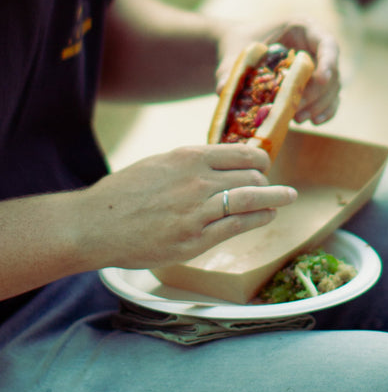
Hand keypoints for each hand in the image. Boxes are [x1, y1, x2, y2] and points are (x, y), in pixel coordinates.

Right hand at [77, 144, 296, 269]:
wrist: (95, 224)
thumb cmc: (124, 193)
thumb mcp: (159, 163)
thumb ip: (191, 163)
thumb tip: (219, 163)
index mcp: (189, 156)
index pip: (241, 153)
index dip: (258, 160)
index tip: (263, 166)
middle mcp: (198, 179)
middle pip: (251, 176)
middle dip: (267, 180)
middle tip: (273, 185)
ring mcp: (198, 209)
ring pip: (251, 198)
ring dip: (275, 197)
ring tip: (288, 197)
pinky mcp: (195, 238)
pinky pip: (238, 225)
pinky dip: (259, 218)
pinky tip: (267, 216)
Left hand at [216, 18, 339, 124]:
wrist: (240, 49)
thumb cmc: (239, 43)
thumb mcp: (233, 52)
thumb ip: (229, 68)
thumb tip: (221, 89)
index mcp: (303, 28)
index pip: (327, 43)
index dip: (328, 62)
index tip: (320, 80)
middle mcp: (316, 45)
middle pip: (331, 71)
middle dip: (317, 94)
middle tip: (297, 113)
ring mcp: (319, 65)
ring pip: (332, 88)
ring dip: (319, 106)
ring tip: (298, 120)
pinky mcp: (316, 83)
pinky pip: (329, 98)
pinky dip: (324, 111)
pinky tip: (313, 122)